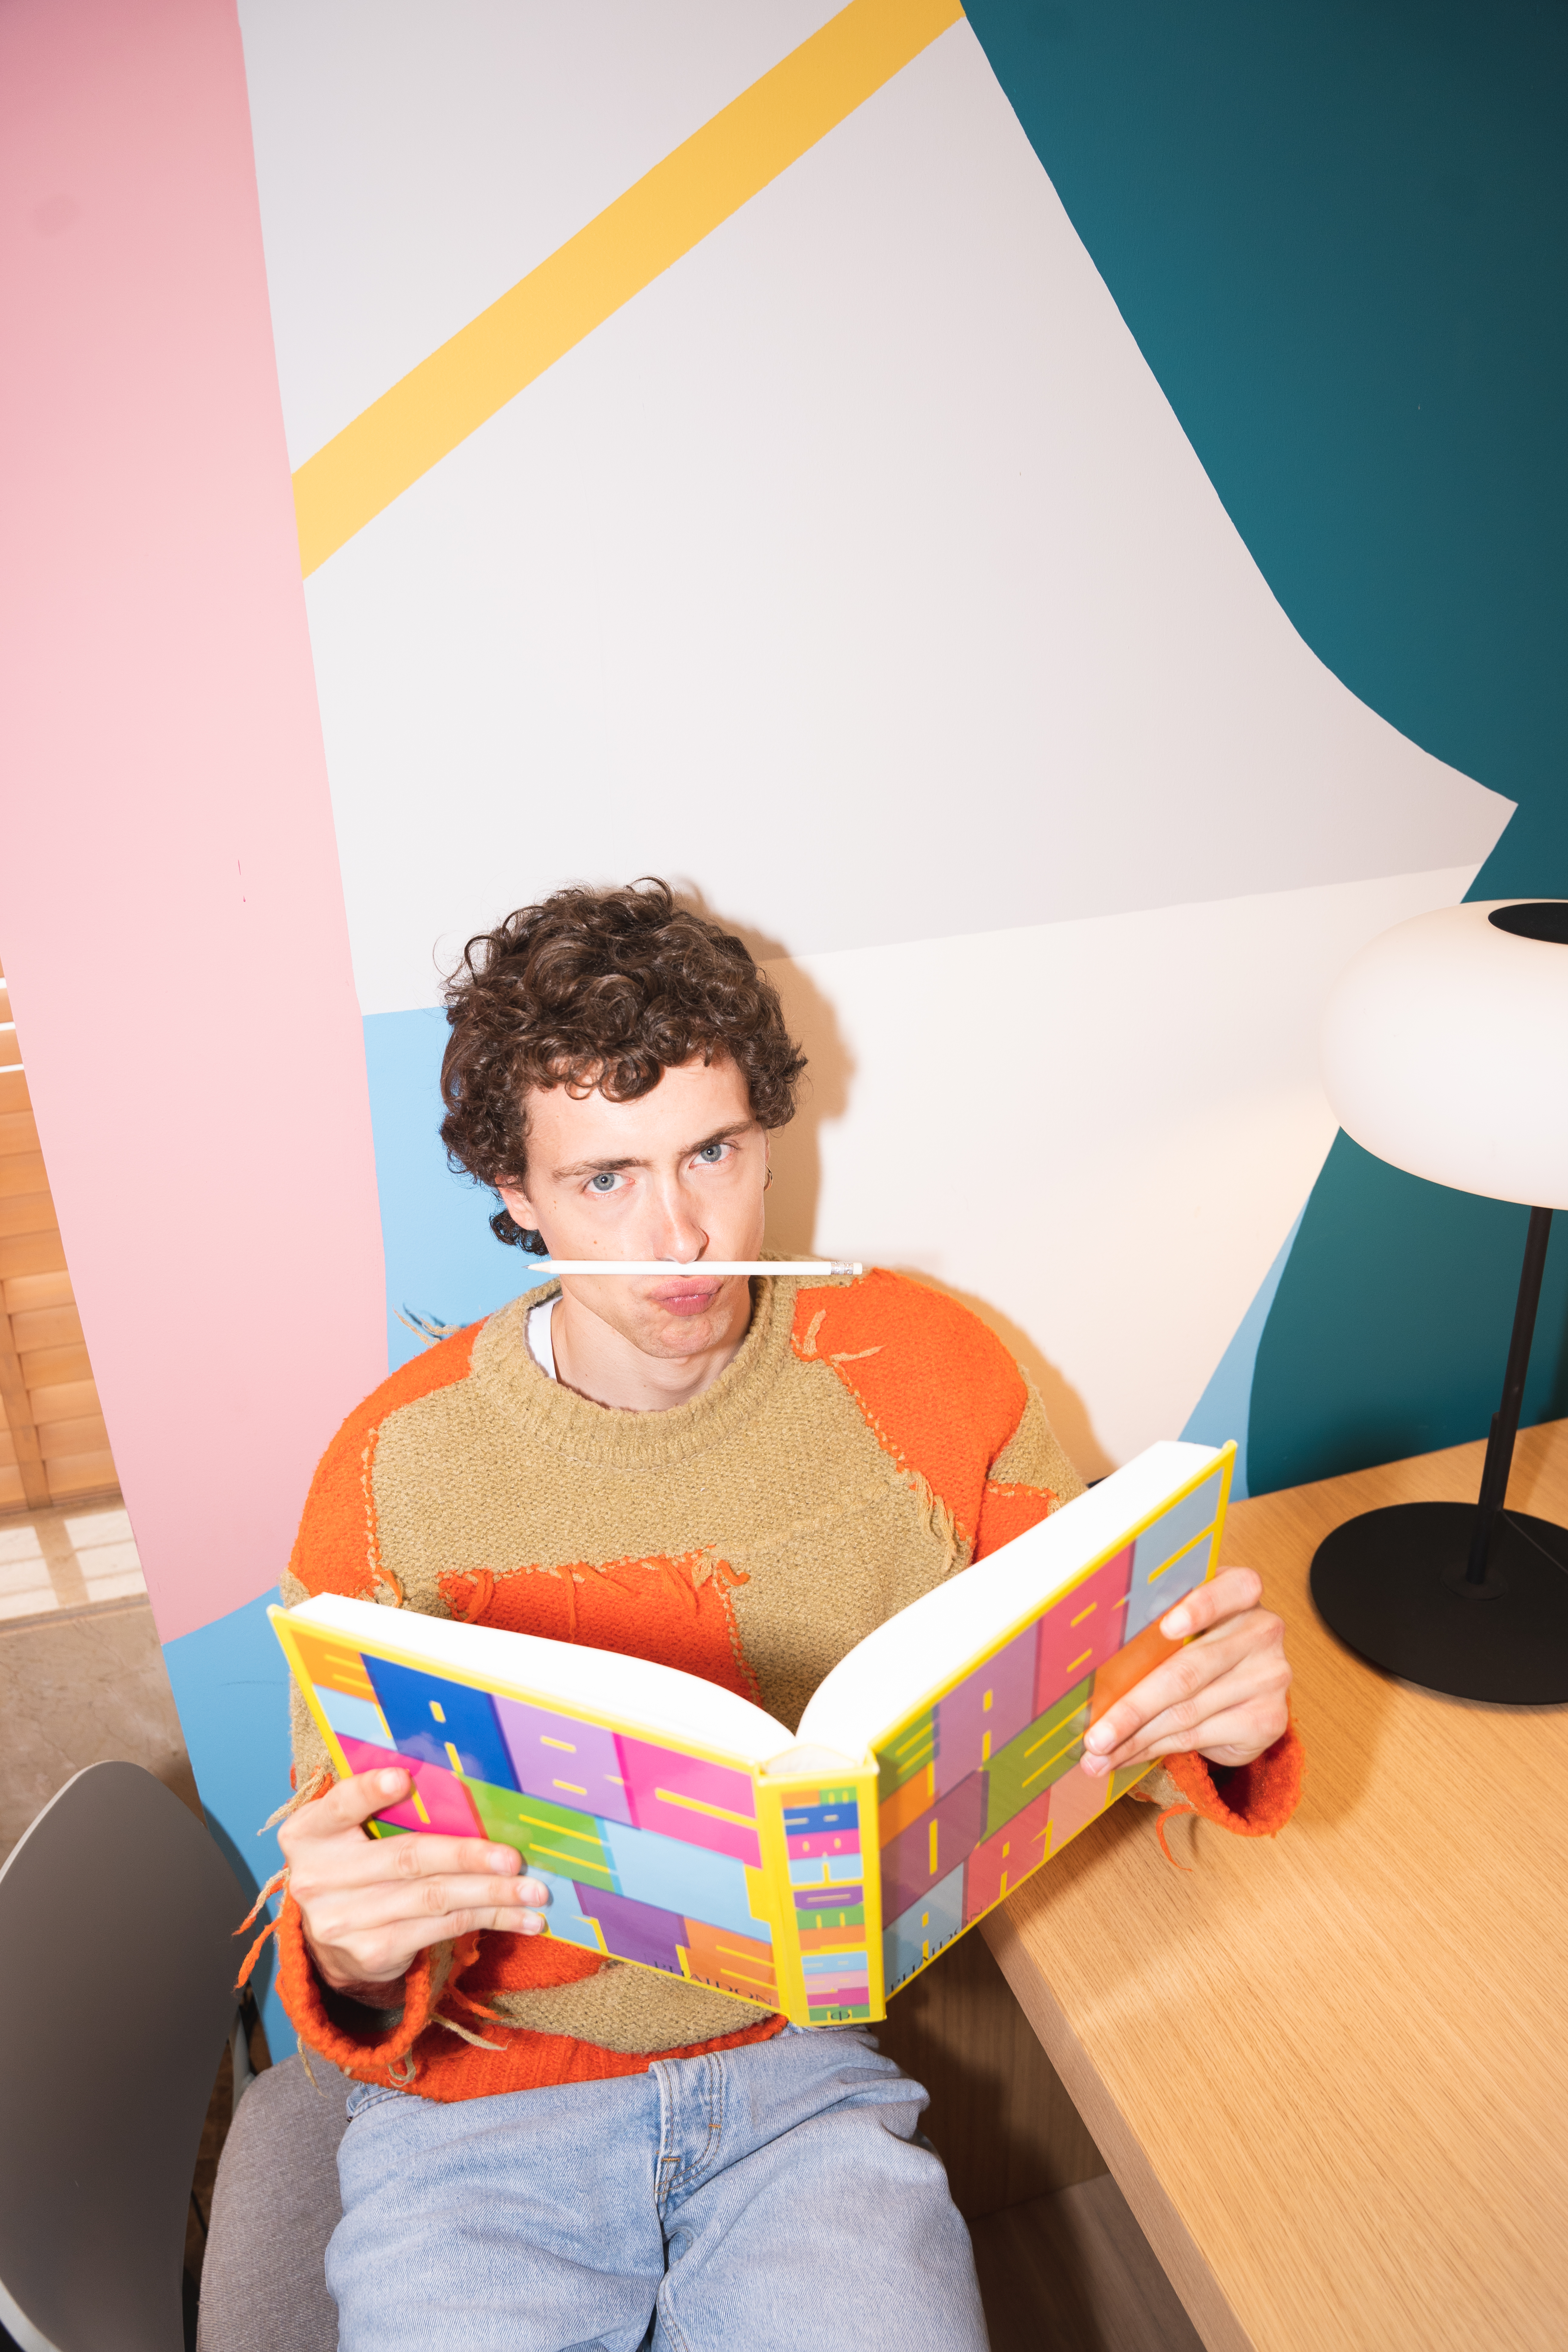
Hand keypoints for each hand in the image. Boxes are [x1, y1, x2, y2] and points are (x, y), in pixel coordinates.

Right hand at [278, 1767, 550, 1994]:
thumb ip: (383, 1809)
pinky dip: (489, 1920)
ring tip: (534, 1891)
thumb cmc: (354, 1862)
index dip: (370, 1792)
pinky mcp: (373, 1951)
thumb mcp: (351, 1831)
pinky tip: (522, 1919)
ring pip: (434, 1898)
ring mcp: (345, 1920)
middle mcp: (319, 1878)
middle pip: (406, 1858)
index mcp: (309, 1834)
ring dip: (492, 1894)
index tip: (404, 1779)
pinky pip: (443, 1929)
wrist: (327, 1938)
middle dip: (467, 1856)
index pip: (340, 1805)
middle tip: (513, 1857)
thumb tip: (461, 1788)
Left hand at [1079, 1568, 1290, 1778]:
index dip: (1200, 1607)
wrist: (1246, 1680)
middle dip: (1133, 1707)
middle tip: (1093, 1735)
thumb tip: (1093, 1665)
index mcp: (1241, 1593)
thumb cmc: (1200, 1641)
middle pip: (1187, 1671)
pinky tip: (1127, 1756)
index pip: (1233, 1589)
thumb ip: (1156, 1629)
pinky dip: (1155, 1749)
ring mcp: (1269, 1677)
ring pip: (1186, 1713)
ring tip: (1098, 1755)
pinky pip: (1197, 1736)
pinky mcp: (1268, 1719)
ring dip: (1135, 1738)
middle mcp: (1262, 1631)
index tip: (1166, 1627)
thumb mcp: (1186, 1623)